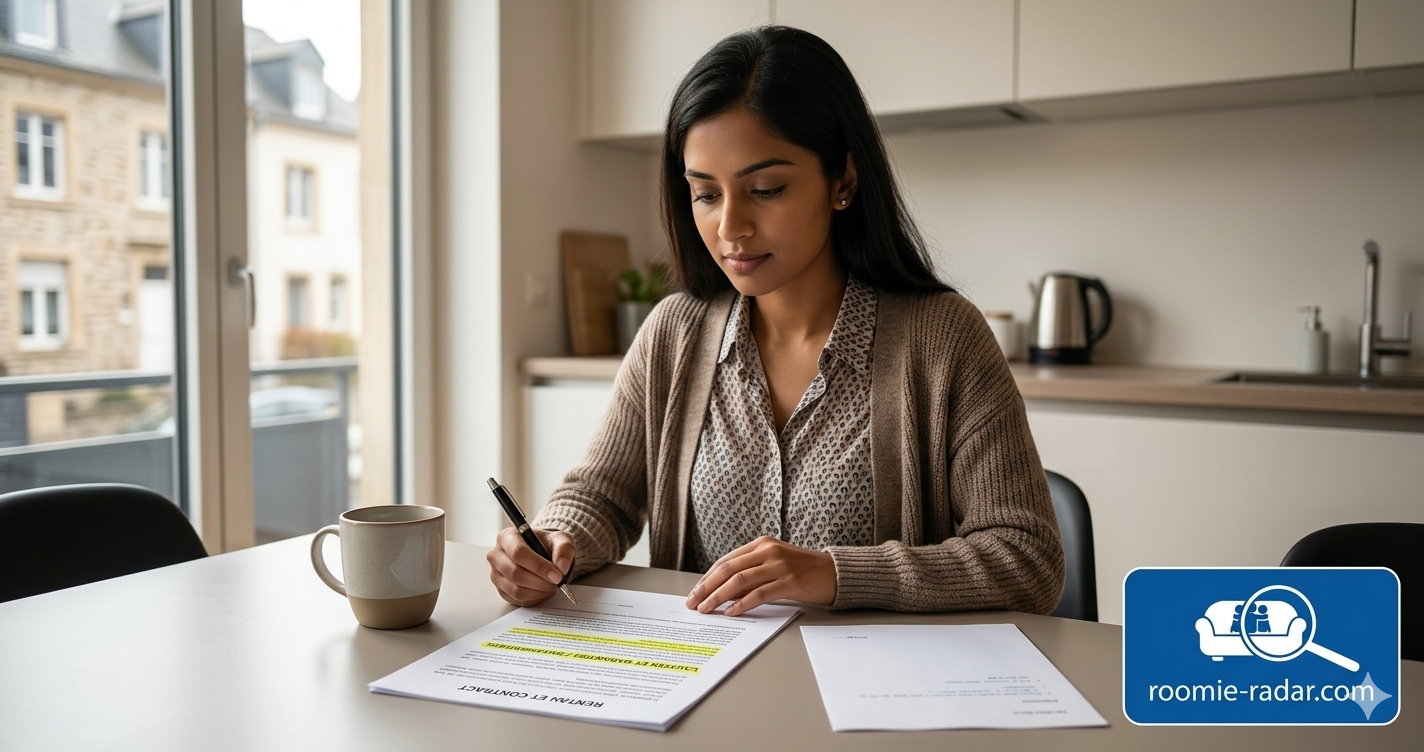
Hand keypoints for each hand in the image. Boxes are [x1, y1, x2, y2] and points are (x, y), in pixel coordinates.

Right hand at [487, 527, 574, 606]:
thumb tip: (561, 566)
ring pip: (515, 590)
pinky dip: (534, 598)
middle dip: (540, 581)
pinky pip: (517, 600)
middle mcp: (496, 556)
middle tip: (557, 583)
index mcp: (507, 537)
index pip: (518, 553)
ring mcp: (496, 574)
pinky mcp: (500, 590)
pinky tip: (543, 591)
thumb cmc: (546, 544)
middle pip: (515, 573)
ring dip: (538, 592)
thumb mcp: (560, 539)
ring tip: (552, 586)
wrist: (540, 554)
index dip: (538, 566)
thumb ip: (564, 548)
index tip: (557, 575)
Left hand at [685, 536, 836, 616]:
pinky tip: (731, 612)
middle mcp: (768, 550)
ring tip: (706, 609)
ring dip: (718, 596)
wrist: (835, 573)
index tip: (695, 592)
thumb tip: (723, 594)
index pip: (726, 560)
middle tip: (693, 603)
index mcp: (762, 543)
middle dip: (706, 587)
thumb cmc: (803, 571)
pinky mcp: (790, 581)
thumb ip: (752, 573)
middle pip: (728, 569)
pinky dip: (742, 604)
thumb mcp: (774, 564)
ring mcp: (779, 565)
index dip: (707, 578)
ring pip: (739, 580)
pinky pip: (759, 593)